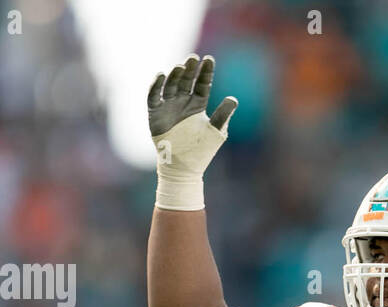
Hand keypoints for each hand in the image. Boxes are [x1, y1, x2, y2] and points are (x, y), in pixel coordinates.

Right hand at [148, 55, 237, 210]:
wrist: (184, 168)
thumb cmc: (202, 151)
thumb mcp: (216, 132)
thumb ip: (223, 116)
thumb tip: (234, 99)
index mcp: (198, 104)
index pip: (202, 84)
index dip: (205, 72)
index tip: (209, 59)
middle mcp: (183, 101)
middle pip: (186, 80)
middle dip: (190, 69)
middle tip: (193, 58)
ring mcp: (168, 106)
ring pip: (170, 85)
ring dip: (174, 75)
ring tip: (180, 66)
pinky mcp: (155, 113)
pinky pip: (153, 96)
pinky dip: (155, 85)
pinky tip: (160, 75)